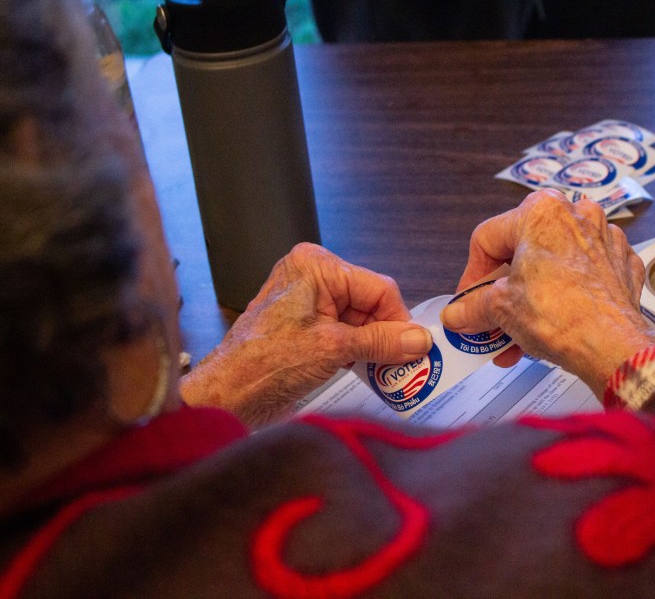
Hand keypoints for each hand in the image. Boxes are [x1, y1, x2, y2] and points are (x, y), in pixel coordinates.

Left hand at [179, 243, 431, 426]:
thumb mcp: (334, 349)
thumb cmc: (265, 365)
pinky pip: (344, 332)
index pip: (378, 287)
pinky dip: (357, 350)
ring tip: (383, 371)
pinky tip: (365, 369)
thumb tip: (419, 340)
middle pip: (370, 303)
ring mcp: (307, 301)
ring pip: (359, 320)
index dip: (398, 319)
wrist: (226, 397)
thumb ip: (382, 342)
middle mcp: (311, 276)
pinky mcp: (304, 326)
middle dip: (384, 334)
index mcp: (316, 266)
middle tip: (400, 365)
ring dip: (372, 346)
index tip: (414, 348)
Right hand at [441, 190, 654, 395]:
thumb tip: (458, 314)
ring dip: (533, 297)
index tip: (468, 300)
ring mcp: (604, 239)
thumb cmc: (562, 315)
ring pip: (554, 265)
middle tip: (492, 317)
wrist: (612, 346)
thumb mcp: (499, 309)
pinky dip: (567, 297)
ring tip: (519, 331)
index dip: (471, 274)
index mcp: (541, 211)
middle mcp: (577, 215)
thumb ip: (472, 307)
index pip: (488, 238)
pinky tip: (555, 324)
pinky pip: (583, 277)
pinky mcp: (622, 265)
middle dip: (504, 290)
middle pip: (523, 251)